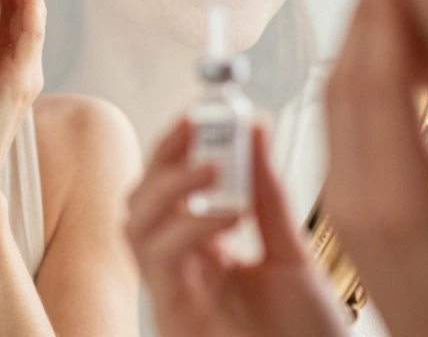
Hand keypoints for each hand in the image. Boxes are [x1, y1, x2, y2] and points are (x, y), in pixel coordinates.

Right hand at [127, 121, 349, 336]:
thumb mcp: (293, 251)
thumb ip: (268, 195)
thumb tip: (253, 130)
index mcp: (207, 248)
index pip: (172, 185)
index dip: (178, 146)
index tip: (202, 112)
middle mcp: (184, 267)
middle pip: (142, 199)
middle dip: (164, 157)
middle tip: (197, 128)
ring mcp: (176, 290)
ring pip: (134, 225)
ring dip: (169, 187)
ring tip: (211, 166)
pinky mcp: (175, 314)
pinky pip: (158, 262)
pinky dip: (186, 229)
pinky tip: (224, 215)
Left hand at [322, 0, 427, 336]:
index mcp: (402, 198)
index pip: (380, 87)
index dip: (382, 22)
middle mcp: (358, 192)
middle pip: (347, 85)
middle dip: (361, 18)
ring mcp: (342, 197)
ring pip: (333, 102)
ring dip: (350, 43)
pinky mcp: (340, 200)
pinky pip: (335, 124)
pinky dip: (349, 78)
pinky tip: (371, 53)